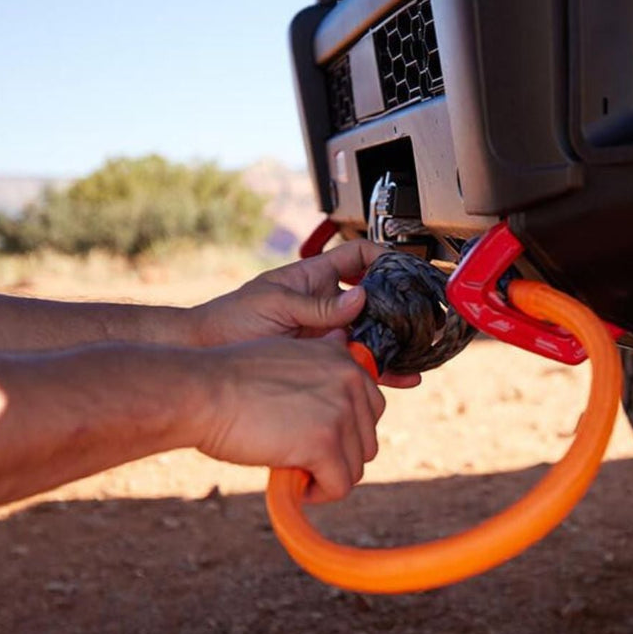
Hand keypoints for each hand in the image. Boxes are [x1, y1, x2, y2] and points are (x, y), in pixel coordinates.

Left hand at [190, 240, 420, 387]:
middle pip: (373, 298)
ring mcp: (328, 333)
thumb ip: (317, 305)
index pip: (358, 256)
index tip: (404, 265)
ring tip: (422, 351)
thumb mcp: (274, 304)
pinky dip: (382, 370)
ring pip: (372, 334)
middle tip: (423, 313)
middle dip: (398, 304)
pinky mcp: (325, 361)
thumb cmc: (230, 320)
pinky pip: (360, 363)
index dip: (382, 255)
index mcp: (314, 278)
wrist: (208, 355)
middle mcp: (327, 305)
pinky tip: (403, 378)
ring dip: (396, 342)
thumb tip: (359, 297)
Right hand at [196, 332, 384, 502]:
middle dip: (338, 455)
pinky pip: (340, 485)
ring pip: (355, 466)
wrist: (202, 392)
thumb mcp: (288, 352)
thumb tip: (343, 340)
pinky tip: (294, 483)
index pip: (371, 408)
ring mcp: (340, 412)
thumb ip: (320, 358)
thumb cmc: (232, 376)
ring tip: (292, 467)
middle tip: (302, 456)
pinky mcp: (324, 444)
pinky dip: (319, 493)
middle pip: (367, 440)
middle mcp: (349, 381)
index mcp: (343, 359)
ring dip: (326, 474)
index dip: (345, 431)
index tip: (316, 438)